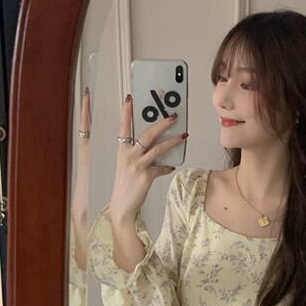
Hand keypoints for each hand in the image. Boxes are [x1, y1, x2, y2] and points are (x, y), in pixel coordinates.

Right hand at [109, 95, 186, 221]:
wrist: (122, 206)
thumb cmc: (126, 185)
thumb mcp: (126, 165)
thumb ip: (138, 154)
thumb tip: (156, 146)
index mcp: (122, 150)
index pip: (124, 127)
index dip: (126, 112)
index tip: (130, 98)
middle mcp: (128, 155)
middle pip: (147, 134)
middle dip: (162, 123)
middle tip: (174, 116)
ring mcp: (136, 165)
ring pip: (158, 148)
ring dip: (172, 141)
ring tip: (183, 136)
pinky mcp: (145, 176)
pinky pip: (161, 167)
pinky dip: (168, 166)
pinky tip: (172, 166)